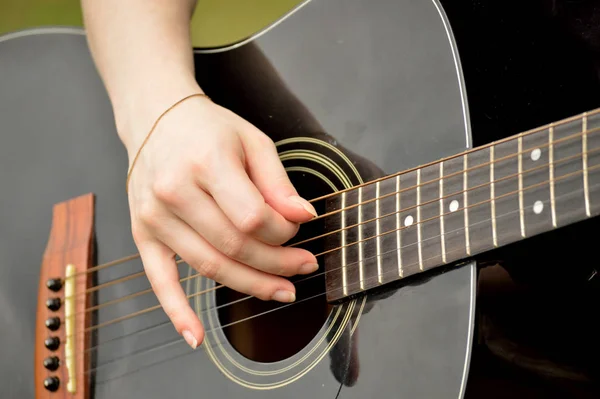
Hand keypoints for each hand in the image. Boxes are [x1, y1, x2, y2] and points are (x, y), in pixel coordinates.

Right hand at [124, 93, 318, 348]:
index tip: (298, 230)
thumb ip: (278, 183)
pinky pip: (159, 280)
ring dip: (250, 285)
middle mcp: (174, 191)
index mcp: (206, 162)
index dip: (283, 233)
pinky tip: (196, 337)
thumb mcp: (253, 143)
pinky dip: (177, 312)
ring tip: (282, 291)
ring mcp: (155, 217)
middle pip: (235, 246)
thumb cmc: (210, 130)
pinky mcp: (143, 234)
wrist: (156, 119)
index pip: (253, 218)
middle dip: (277, 264)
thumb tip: (305, 218)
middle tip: (304, 268)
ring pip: (210, 266)